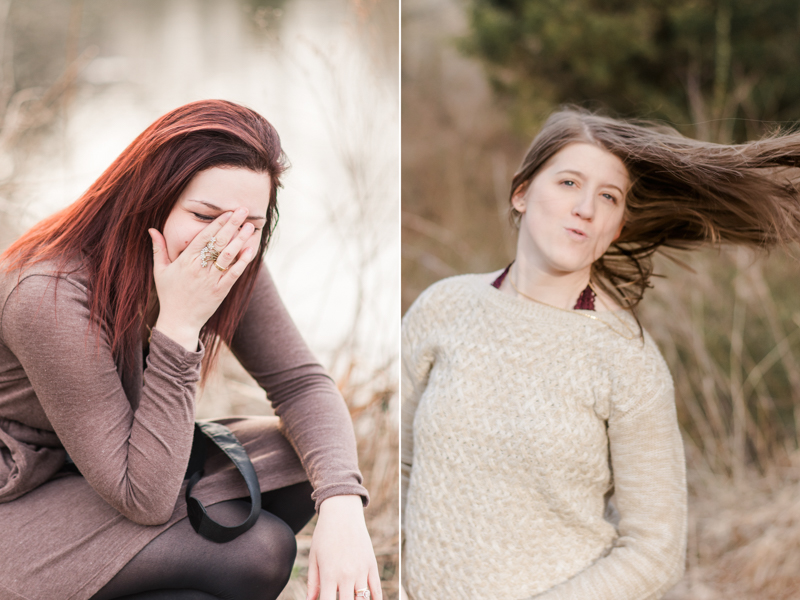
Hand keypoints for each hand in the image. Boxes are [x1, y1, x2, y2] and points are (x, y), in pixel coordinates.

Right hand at [148, 207, 257, 349]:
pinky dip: (243, 261)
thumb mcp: (160, 271)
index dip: (217, 223)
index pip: (203, 237)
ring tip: (250, 226)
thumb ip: (158, 249)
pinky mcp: (221, 291)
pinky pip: (234, 274)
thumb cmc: (169, 294)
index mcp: (185, 261)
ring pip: (228, 256)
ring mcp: (211, 280)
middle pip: (218, 242)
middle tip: (244, 210)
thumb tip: (151, 229)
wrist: (178, 322)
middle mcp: (199, 269)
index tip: (228, 212)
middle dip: (232, 225)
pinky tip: (251, 249)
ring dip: (240, 239)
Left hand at [307, 495, 381, 599]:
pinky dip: (375, 599)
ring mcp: (361, 570)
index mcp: (329, 574)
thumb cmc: (324, 535)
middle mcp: (346, 575)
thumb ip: (313, 582)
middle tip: (339, 599)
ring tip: (350, 597)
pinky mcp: (372, 564)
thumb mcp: (314, 557)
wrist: (342, 513)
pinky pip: (376, 589)